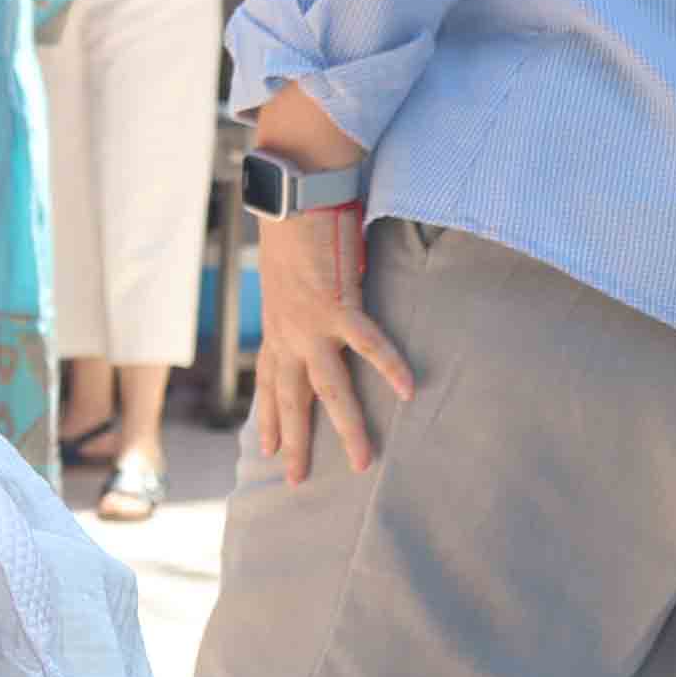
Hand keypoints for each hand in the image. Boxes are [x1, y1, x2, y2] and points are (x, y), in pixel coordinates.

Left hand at [252, 204, 412, 482]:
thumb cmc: (294, 227)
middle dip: (294, 442)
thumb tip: (321, 304)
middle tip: (296, 482)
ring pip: (328, 388)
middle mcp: (287, 333)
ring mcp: (310, 322)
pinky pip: (368, 342)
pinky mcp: (336, 303)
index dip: (269, 417)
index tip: (267, 450)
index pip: (270, 383)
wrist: (290, 194)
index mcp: (276, 327)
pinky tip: (408, 391)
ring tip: (361, 462)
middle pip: (293, 399)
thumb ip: (304, 299)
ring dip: (346, 427)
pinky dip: (389, 365)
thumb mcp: (290, 275)